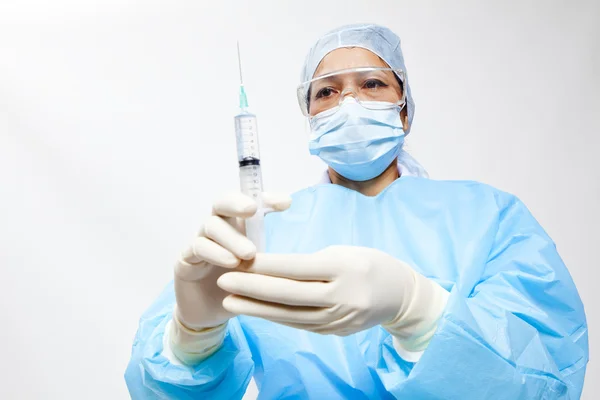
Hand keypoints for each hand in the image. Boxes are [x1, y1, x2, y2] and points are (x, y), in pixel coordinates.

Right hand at [174, 192, 291, 330]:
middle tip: (252, 209)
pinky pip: (197, 247)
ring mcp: (198, 242)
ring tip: (249, 254)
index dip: (265, 198)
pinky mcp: (185, 260)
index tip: (285, 203)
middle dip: (237, 203)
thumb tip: (304, 249)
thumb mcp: (260, 267)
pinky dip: (215, 253)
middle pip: (221, 203)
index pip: (247, 201)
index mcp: (237, 226)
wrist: (211, 313)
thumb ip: (272, 252)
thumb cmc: (239, 285)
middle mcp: (217, 229)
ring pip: (210, 225)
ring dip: (231, 238)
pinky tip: (230, 264)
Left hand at [217, 245, 447, 346]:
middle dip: (252, 288)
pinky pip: (298, 324)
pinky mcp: (333, 332)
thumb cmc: (370, 263)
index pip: (296, 268)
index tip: (239, 260)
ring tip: (230, 301)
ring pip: (289, 315)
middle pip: (288, 294)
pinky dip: (274, 317)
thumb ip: (312, 263)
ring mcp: (337, 319)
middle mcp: (341, 297)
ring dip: (256, 309)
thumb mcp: (345, 251)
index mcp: (344, 269)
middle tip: (223, 281)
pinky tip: (255, 310)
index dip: (265, 266)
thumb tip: (273, 270)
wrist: (400, 296)